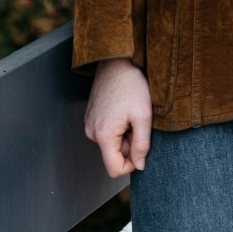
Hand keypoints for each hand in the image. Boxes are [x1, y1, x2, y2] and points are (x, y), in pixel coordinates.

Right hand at [84, 57, 151, 176]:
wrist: (116, 61)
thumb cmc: (131, 85)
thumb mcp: (143, 116)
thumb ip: (142, 145)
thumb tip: (140, 166)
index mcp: (103, 136)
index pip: (114, 169)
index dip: (132, 165)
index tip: (142, 147)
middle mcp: (91, 133)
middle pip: (113, 155)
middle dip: (129, 145)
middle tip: (137, 123)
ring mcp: (89, 124)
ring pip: (110, 144)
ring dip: (124, 135)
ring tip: (130, 114)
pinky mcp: (90, 116)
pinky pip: (105, 132)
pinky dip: (117, 126)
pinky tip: (122, 109)